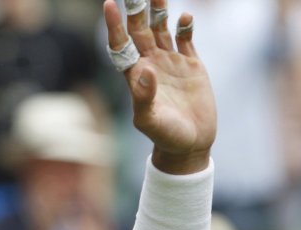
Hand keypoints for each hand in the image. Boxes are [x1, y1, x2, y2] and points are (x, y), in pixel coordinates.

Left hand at [104, 0, 215, 173]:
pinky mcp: (191, 64)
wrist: (190, 144)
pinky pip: (185, 38)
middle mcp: (150, 64)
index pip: (121, 44)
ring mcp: (170, 62)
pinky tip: (184, 17)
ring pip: (161, 29)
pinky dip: (185, 26)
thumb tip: (145, 70)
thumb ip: (144, 97)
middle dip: (136, 10)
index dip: (114, 25)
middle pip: (139, 30)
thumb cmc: (165, 136)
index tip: (109, 4)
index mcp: (135, 75)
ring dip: (159, 11)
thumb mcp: (150, 121)